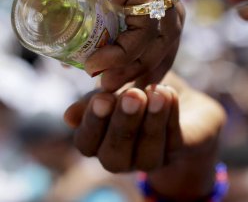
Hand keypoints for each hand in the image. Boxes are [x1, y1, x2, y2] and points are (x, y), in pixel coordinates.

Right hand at [1, 0, 183, 90]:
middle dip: (153, 65)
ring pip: (165, 28)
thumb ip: (70, 26)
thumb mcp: (56, 3)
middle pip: (171, 27)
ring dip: (139, 64)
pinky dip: (126, 52)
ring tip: (106, 82)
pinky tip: (99, 64)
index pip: (164, 23)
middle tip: (124, 88)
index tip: (132, 83)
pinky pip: (144, 23)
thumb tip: (71, 59)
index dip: (155, 57)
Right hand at [64, 72, 225, 199]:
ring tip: (156, 92)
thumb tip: (69, 117)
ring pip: (147, 151)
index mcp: (99, 143)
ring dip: (151, 120)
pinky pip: (173, 139)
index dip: (93, 123)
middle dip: (123, 124)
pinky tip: (169, 93)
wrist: (173, 96)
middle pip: (114, 155)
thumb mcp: (113, 90)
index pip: (87, 143)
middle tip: (132, 95)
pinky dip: (171, 115)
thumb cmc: (136, 90)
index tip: (103, 97)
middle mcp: (122, 158)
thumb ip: (94, 102)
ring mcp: (150, 159)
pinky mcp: (177, 152)